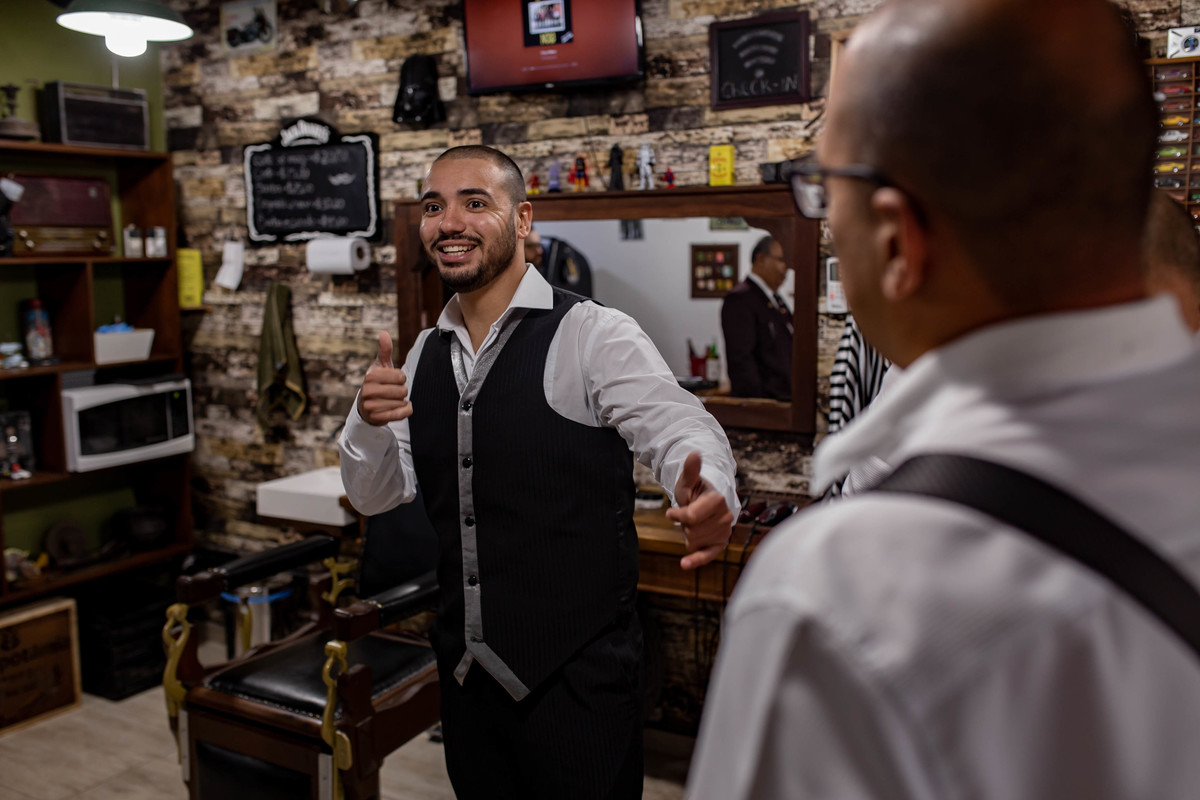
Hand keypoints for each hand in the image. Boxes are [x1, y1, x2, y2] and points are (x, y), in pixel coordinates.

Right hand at [357, 331, 411, 425]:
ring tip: (393, 400)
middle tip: (394, 392)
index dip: (401, 378)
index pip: (400, 376)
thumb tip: (384, 333)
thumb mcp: (380, 366)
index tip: (394, 381)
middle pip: (402, 390)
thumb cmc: (377, 383)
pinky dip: (405, 411)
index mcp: (370, 376)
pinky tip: (400, 408)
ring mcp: (371, 405)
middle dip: (402, 391)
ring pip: (402, 402)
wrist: (366, 407)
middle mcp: (368, 390)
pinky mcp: (377, 418)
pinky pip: (401, 414)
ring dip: (402, 402)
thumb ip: (384, 351)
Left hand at [665, 451, 733, 569]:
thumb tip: (694, 454)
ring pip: (693, 542)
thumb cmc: (695, 490)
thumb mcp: (688, 480)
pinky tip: (684, 564)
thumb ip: (691, 470)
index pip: (691, 517)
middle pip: (691, 531)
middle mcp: (725, 517)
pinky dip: (695, 560)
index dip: (677, 515)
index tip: (670, 512)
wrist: (706, 501)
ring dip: (688, 533)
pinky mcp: (721, 544)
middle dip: (685, 524)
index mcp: (718, 500)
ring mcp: (724, 531)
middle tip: (690, 514)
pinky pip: (707, 555)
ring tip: (694, 522)